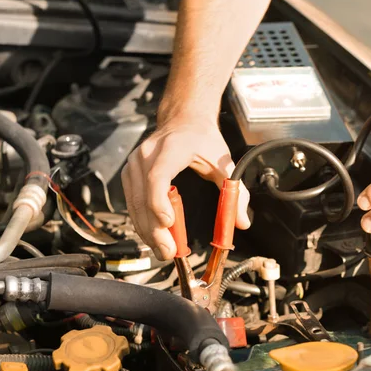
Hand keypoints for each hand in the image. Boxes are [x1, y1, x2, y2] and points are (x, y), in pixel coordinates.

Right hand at [121, 115, 250, 260]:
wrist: (184, 119)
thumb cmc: (202, 139)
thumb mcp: (223, 162)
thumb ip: (234, 192)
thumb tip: (240, 222)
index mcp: (171, 148)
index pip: (157, 176)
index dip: (159, 201)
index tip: (168, 223)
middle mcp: (147, 154)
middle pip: (143, 195)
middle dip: (154, 228)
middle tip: (169, 251)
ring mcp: (135, 163)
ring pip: (134, 202)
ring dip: (146, 230)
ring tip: (163, 250)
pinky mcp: (130, 173)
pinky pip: (132, 202)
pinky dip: (141, 221)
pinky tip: (153, 236)